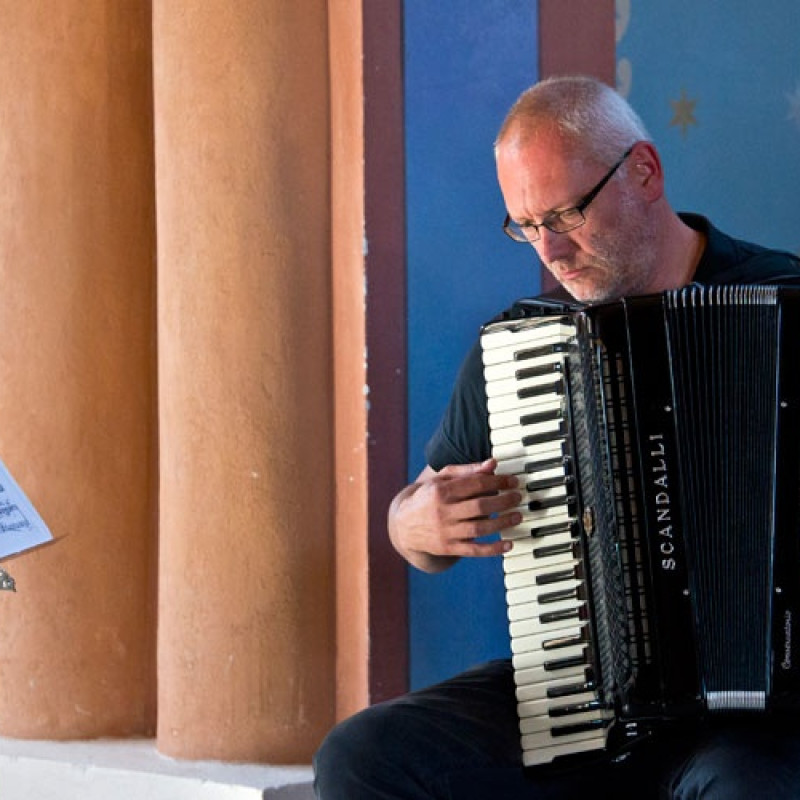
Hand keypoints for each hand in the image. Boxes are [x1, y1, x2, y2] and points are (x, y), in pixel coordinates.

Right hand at [388, 459, 521, 572]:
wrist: (403, 526)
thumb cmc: (427, 497)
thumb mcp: (440, 479)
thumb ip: (466, 470)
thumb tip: (492, 464)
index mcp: (440, 490)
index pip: (475, 484)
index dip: (498, 481)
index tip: (512, 481)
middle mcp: (442, 512)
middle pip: (480, 506)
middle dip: (504, 501)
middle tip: (517, 497)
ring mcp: (445, 532)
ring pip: (480, 529)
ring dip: (502, 523)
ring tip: (517, 516)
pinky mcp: (448, 548)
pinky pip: (474, 550)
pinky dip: (493, 549)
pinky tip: (508, 544)